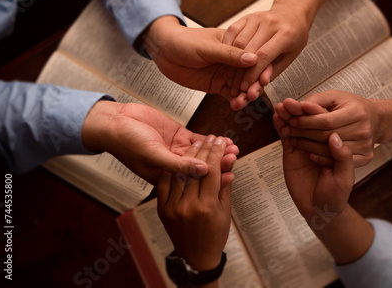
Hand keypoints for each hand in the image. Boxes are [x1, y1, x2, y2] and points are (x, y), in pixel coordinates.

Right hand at [81, 101, 238, 184]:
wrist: (115, 121)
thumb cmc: (127, 142)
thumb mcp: (154, 155)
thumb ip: (179, 164)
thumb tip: (203, 171)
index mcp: (165, 178)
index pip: (193, 182)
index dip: (211, 179)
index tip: (227, 175)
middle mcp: (174, 166)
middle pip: (201, 167)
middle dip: (218, 163)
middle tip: (233, 158)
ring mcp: (177, 151)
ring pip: (202, 153)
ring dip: (217, 151)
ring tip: (233, 149)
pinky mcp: (179, 136)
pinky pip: (198, 140)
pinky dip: (210, 140)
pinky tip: (223, 139)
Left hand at [143, 16, 257, 103]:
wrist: (164, 50)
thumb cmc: (184, 41)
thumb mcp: (207, 47)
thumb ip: (229, 54)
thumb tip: (253, 58)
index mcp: (235, 44)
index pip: (254, 56)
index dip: (261, 68)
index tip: (263, 79)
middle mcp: (233, 60)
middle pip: (251, 74)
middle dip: (254, 85)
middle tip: (252, 94)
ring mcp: (226, 74)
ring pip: (242, 87)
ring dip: (245, 95)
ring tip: (242, 102)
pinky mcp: (218, 85)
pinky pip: (231, 95)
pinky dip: (236, 101)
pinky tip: (236, 106)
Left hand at [157, 136, 231, 271]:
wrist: (196, 255)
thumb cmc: (215, 234)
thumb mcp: (225, 210)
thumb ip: (225, 186)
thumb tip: (229, 164)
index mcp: (207, 206)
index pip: (212, 171)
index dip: (218, 153)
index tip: (222, 142)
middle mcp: (188, 205)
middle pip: (197, 169)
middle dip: (206, 149)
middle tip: (212, 137)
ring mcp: (173, 207)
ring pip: (181, 173)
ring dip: (190, 155)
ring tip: (198, 142)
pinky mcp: (162, 209)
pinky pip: (166, 184)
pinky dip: (173, 170)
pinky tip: (180, 159)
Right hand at [223, 0, 310, 109]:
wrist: (292, 13)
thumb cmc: (293, 38)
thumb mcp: (289, 56)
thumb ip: (273, 70)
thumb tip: (260, 83)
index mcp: (285, 34)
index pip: (264, 56)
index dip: (252, 74)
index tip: (245, 88)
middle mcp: (270, 23)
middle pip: (248, 50)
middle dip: (240, 72)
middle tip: (235, 86)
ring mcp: (257, 17)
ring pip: (238, 42)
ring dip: (231, 62)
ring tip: (231, 77)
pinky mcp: (247, 16)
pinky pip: (232, 32)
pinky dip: (228, 48)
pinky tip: (227, 61)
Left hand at [275, 91, 382, 166]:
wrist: (375, 120)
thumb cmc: (351, 106)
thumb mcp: (335, 97)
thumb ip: (317, 100)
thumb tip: (299, 106)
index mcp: (357, 112)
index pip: (326, 120)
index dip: (306, 121)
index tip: (291, 120)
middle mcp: (363, 130)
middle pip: (326, 136)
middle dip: (303, 133)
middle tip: (286, 131)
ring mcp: (366, 146)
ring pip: (330, 150)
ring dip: (308, 146)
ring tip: (293, 140)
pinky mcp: (366, 158)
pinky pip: (338, 161)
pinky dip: (321, 158)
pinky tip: (308, 153)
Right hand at [275, 110, 354, 224]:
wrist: (319, 210)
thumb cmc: (336, 195)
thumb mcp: (345, 178)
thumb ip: (342, 157)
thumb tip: (335, 136)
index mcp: (334, 144)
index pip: (326, 124)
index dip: (316, 114)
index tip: (308, 105)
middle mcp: (319, 141)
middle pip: (308, 121)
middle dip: (298, 112)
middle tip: (289, 102)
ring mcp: (304, 145)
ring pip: (295, 127)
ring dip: (287, 116)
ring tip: (280, 107)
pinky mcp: (291, 152)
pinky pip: (286, 137)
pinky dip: (280, 127)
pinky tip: (276, 118)